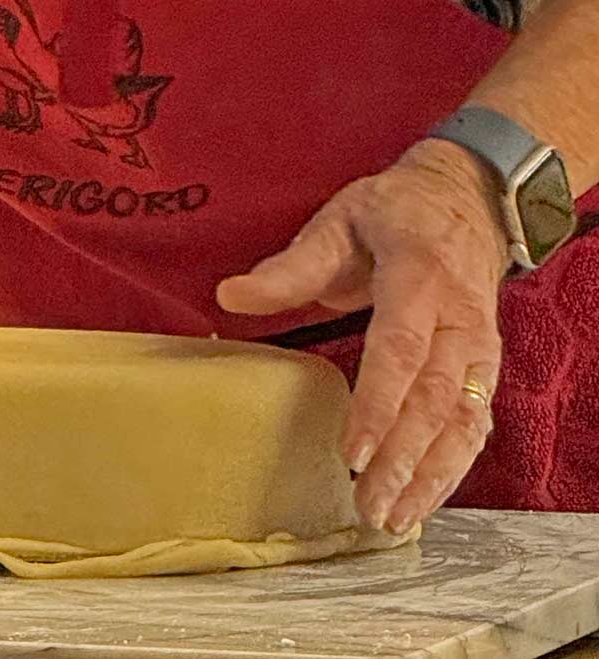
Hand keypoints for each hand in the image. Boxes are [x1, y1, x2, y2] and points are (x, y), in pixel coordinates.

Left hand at [216, 141, 509, 532]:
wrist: (466, 198)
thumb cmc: (393, 211)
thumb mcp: (339, 220)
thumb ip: (290, 266)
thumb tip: (229, 295)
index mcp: (419, 275)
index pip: (401, 348)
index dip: (379, 403)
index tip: (353, 451)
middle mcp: (460, 316)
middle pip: (435, 397)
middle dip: (403, 457)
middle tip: (369, 503)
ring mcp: (480, 345)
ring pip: (464, 420)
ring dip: (431, 474)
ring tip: (393, 518)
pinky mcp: (487, 366)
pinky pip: (475, 423)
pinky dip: (452, 466)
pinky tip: (422, 499)